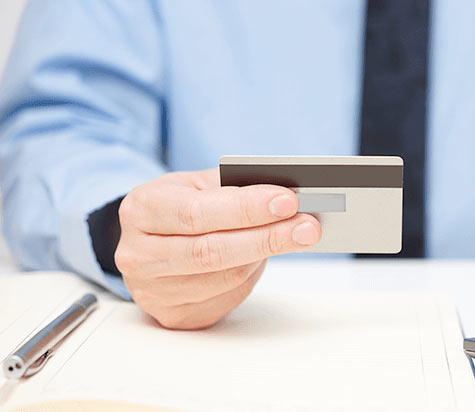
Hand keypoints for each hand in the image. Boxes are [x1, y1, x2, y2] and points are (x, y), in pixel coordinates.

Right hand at [115, 169, 320, 329]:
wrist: (150, 242)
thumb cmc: (179, 207)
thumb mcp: (194, 185)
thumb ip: (231, 187)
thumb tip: (283, 196)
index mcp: (142, 210)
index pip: (196, 213)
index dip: (245, 209)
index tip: (287, 202)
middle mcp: (139, 254)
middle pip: (211, 251)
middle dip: (267, 236)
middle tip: (308, 226)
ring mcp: (153, 291)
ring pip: (224, 277)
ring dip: (265, 255)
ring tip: (295, 236)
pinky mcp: (174, 315)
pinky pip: (226, 297)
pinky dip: (252, 274)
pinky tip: (264, 256)